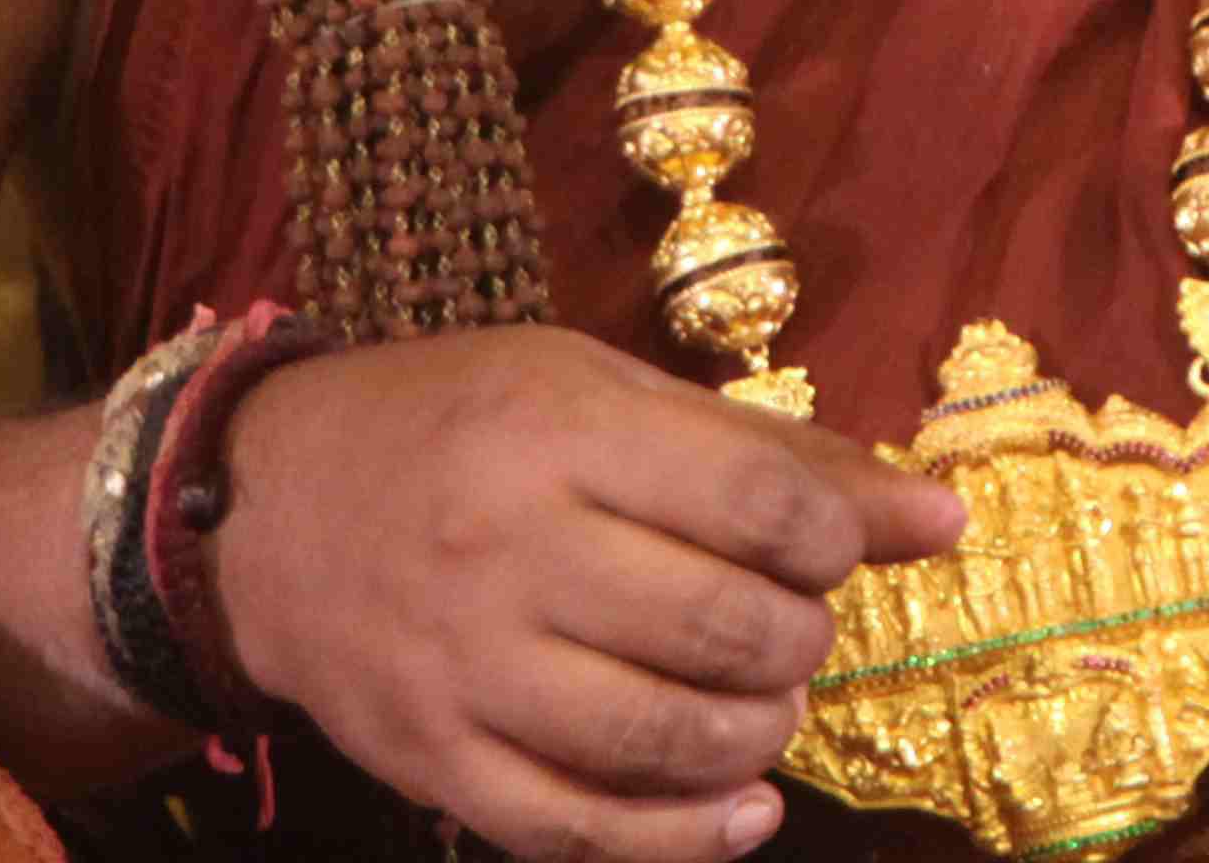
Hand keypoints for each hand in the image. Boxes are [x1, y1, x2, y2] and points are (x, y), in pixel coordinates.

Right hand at [207, 326, 967, 859]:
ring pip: (663, 738)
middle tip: (792, 627)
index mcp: (559, 431)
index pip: (758, 504)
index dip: (839, 540)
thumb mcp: (602, 391)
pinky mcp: (433, 760)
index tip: (835, 549)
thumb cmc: (462, 426)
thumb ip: (770, 456)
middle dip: (799, 640)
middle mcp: (509, 549)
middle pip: (723, 627)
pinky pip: (577, 829)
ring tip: (766, 706)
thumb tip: (943, 519)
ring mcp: (465, 667)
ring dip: (757, 736)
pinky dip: (682, 839)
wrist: (265, 507)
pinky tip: (740, 810)